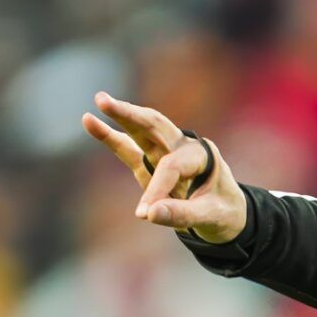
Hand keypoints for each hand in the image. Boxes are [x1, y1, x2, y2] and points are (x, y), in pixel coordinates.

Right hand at [82, 91, 246, 243]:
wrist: (227, 214)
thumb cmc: (223, 213)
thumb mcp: (210, 217)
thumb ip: (181, 214)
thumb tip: (147, 214)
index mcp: (204, 155)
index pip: (172, 166)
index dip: (157, 189)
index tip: (145, 213)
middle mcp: (185, 146)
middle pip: (156, 125)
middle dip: (131, 115)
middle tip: (103, 100)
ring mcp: (166, 152)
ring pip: (142, 130)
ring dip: (121, 116)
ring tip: (99, 100)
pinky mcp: (151, 162)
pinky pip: (129, 147)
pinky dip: (110, 136)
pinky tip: (89, 120)